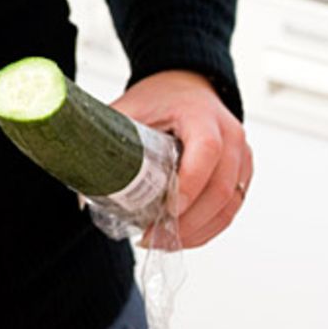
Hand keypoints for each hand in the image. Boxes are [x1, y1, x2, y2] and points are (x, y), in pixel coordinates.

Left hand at [111, 70, 253, 247]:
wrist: (187, 87)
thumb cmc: (160, 99)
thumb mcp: (129, 111)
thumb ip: (108, 143)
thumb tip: (84, 192)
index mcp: (203, 116)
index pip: (208, 152)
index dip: (190, 185)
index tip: (166, 210)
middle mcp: (231, 136)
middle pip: (221, 188)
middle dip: (188, 221)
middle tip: (154, 236)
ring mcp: (242, 157)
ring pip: (229, 205)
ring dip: (198, 231)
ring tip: (163, 242)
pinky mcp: (243, 174)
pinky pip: (231, 209)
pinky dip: (208, 228)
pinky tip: (182, 237)